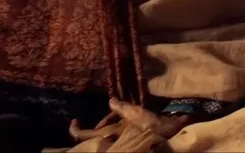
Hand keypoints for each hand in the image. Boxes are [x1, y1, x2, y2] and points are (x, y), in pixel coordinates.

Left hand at [69, 99, 192, 145]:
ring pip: (106, 134)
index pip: (80, 135)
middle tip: (115, 112)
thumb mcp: (137, 113)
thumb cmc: (153, 127)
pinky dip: (118, 127)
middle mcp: (109, 141)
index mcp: (107, 135)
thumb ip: (121, 107)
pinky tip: (130, 121)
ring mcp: (118, 143)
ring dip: (112, 123)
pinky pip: (115, 135)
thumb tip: (111, 100)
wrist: (170, 138)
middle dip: (103, 122)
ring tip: (125, 115)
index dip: (74, 128)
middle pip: (95, 133)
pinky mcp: (127, 143)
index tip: (76, 119)